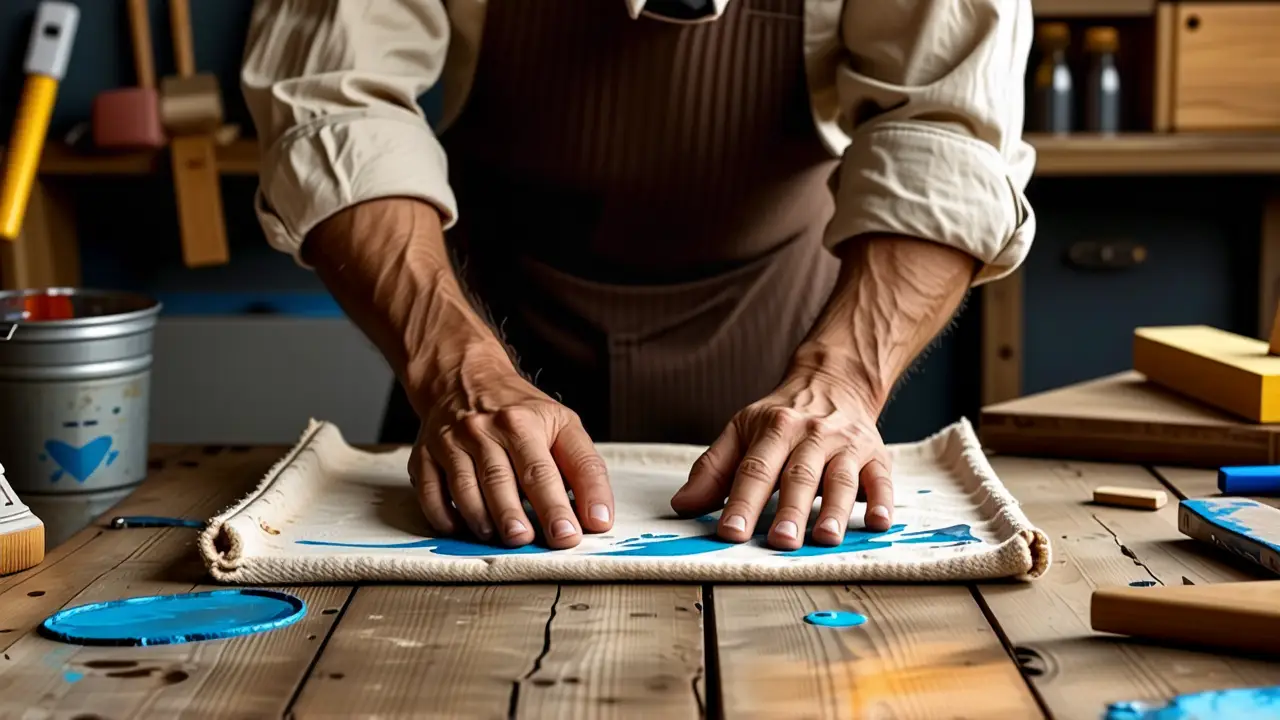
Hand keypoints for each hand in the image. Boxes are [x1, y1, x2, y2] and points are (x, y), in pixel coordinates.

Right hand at [411, 365, 613, 548]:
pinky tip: (463, 529)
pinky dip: (444, 516)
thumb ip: (585, 470)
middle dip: (515, 517)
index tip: (569, 535)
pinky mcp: (425, 456)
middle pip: (501, 480)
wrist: (463, 379)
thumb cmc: (521, 412)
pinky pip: (430, 492)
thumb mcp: (563, 426)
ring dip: (482, 520)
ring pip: (464, 488)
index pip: (542, 470)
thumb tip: (599, 518)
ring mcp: (451, 442)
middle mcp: (485, 430)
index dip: (557, 506)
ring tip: (501, 539)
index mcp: (523, 422)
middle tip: (530, 543)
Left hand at [670, 368, 892, 548]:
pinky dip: (882, 502)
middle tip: (780, 543)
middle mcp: (811, 436)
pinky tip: (878, 522)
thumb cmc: (782, 418)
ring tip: (826, 539)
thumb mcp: (741, 431)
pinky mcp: (876, 457)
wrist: (834, 381)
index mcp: (774, 429)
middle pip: (798, 476)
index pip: (754, 469)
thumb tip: (682, 505)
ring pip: (840, 479)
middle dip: (790, 511)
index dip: (742, 502)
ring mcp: (846, 446)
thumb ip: (712, 470)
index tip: (731, 532)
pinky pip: (881, 480)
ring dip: (834, 510)